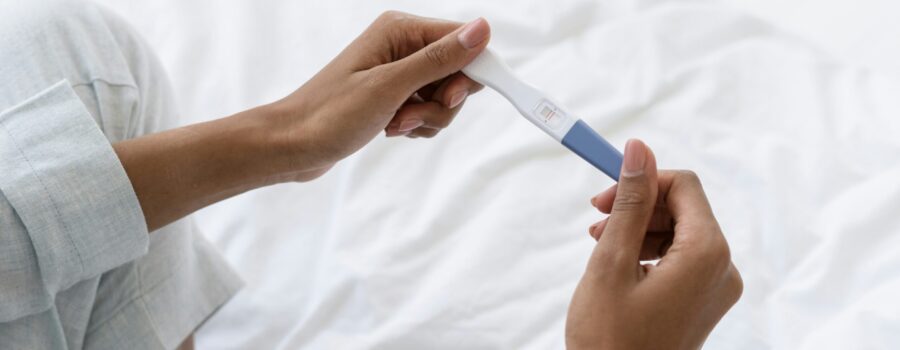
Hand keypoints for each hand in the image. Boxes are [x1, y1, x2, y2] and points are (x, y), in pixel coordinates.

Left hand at [266, 11, 489, 179]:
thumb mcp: (390, 86)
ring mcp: (397, 71)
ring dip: (427, 118)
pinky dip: (416, 125)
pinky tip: (391, 129)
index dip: (467, 73)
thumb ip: (439, 59)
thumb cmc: (330, 114)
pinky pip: (427, 110)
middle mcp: (401, 44)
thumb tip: (483, 29)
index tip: (448, 100)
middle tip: (410, 114)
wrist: (291, 145)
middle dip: (442, 102)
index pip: (463, 40)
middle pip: (457, 71)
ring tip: (395, 124)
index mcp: (400, 30)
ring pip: (443, 96)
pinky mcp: (393, 95)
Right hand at [565, 139, 742, 349]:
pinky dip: (649, 252)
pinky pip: (681, 259)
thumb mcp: (611, 261)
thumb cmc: (609, 339)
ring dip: (639, 229)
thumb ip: (629, 202)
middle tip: (595, 218)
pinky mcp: (703, 302)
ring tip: (600, 244)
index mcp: (707, 254)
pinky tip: (618, 265)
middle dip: (638, 206)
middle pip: (684, 208)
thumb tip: (639, 149)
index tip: (603, 191)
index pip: (684, 186)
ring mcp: (716, 289)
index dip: (643, 179)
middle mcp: (723, 269)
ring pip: (680, 232)